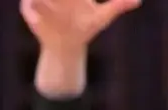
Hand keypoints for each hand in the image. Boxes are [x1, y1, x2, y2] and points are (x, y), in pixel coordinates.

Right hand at [21, 0, 141, 50]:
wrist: (66, 46)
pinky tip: (37, 18)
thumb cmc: (86, 28)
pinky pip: (29, 5)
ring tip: (46, 3)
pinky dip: (32, 9)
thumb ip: (118, 6)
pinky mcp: (29, 8)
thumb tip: (138, 1)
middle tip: (67, 1)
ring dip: (44, 1)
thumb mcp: (102, 17)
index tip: (80, 0)